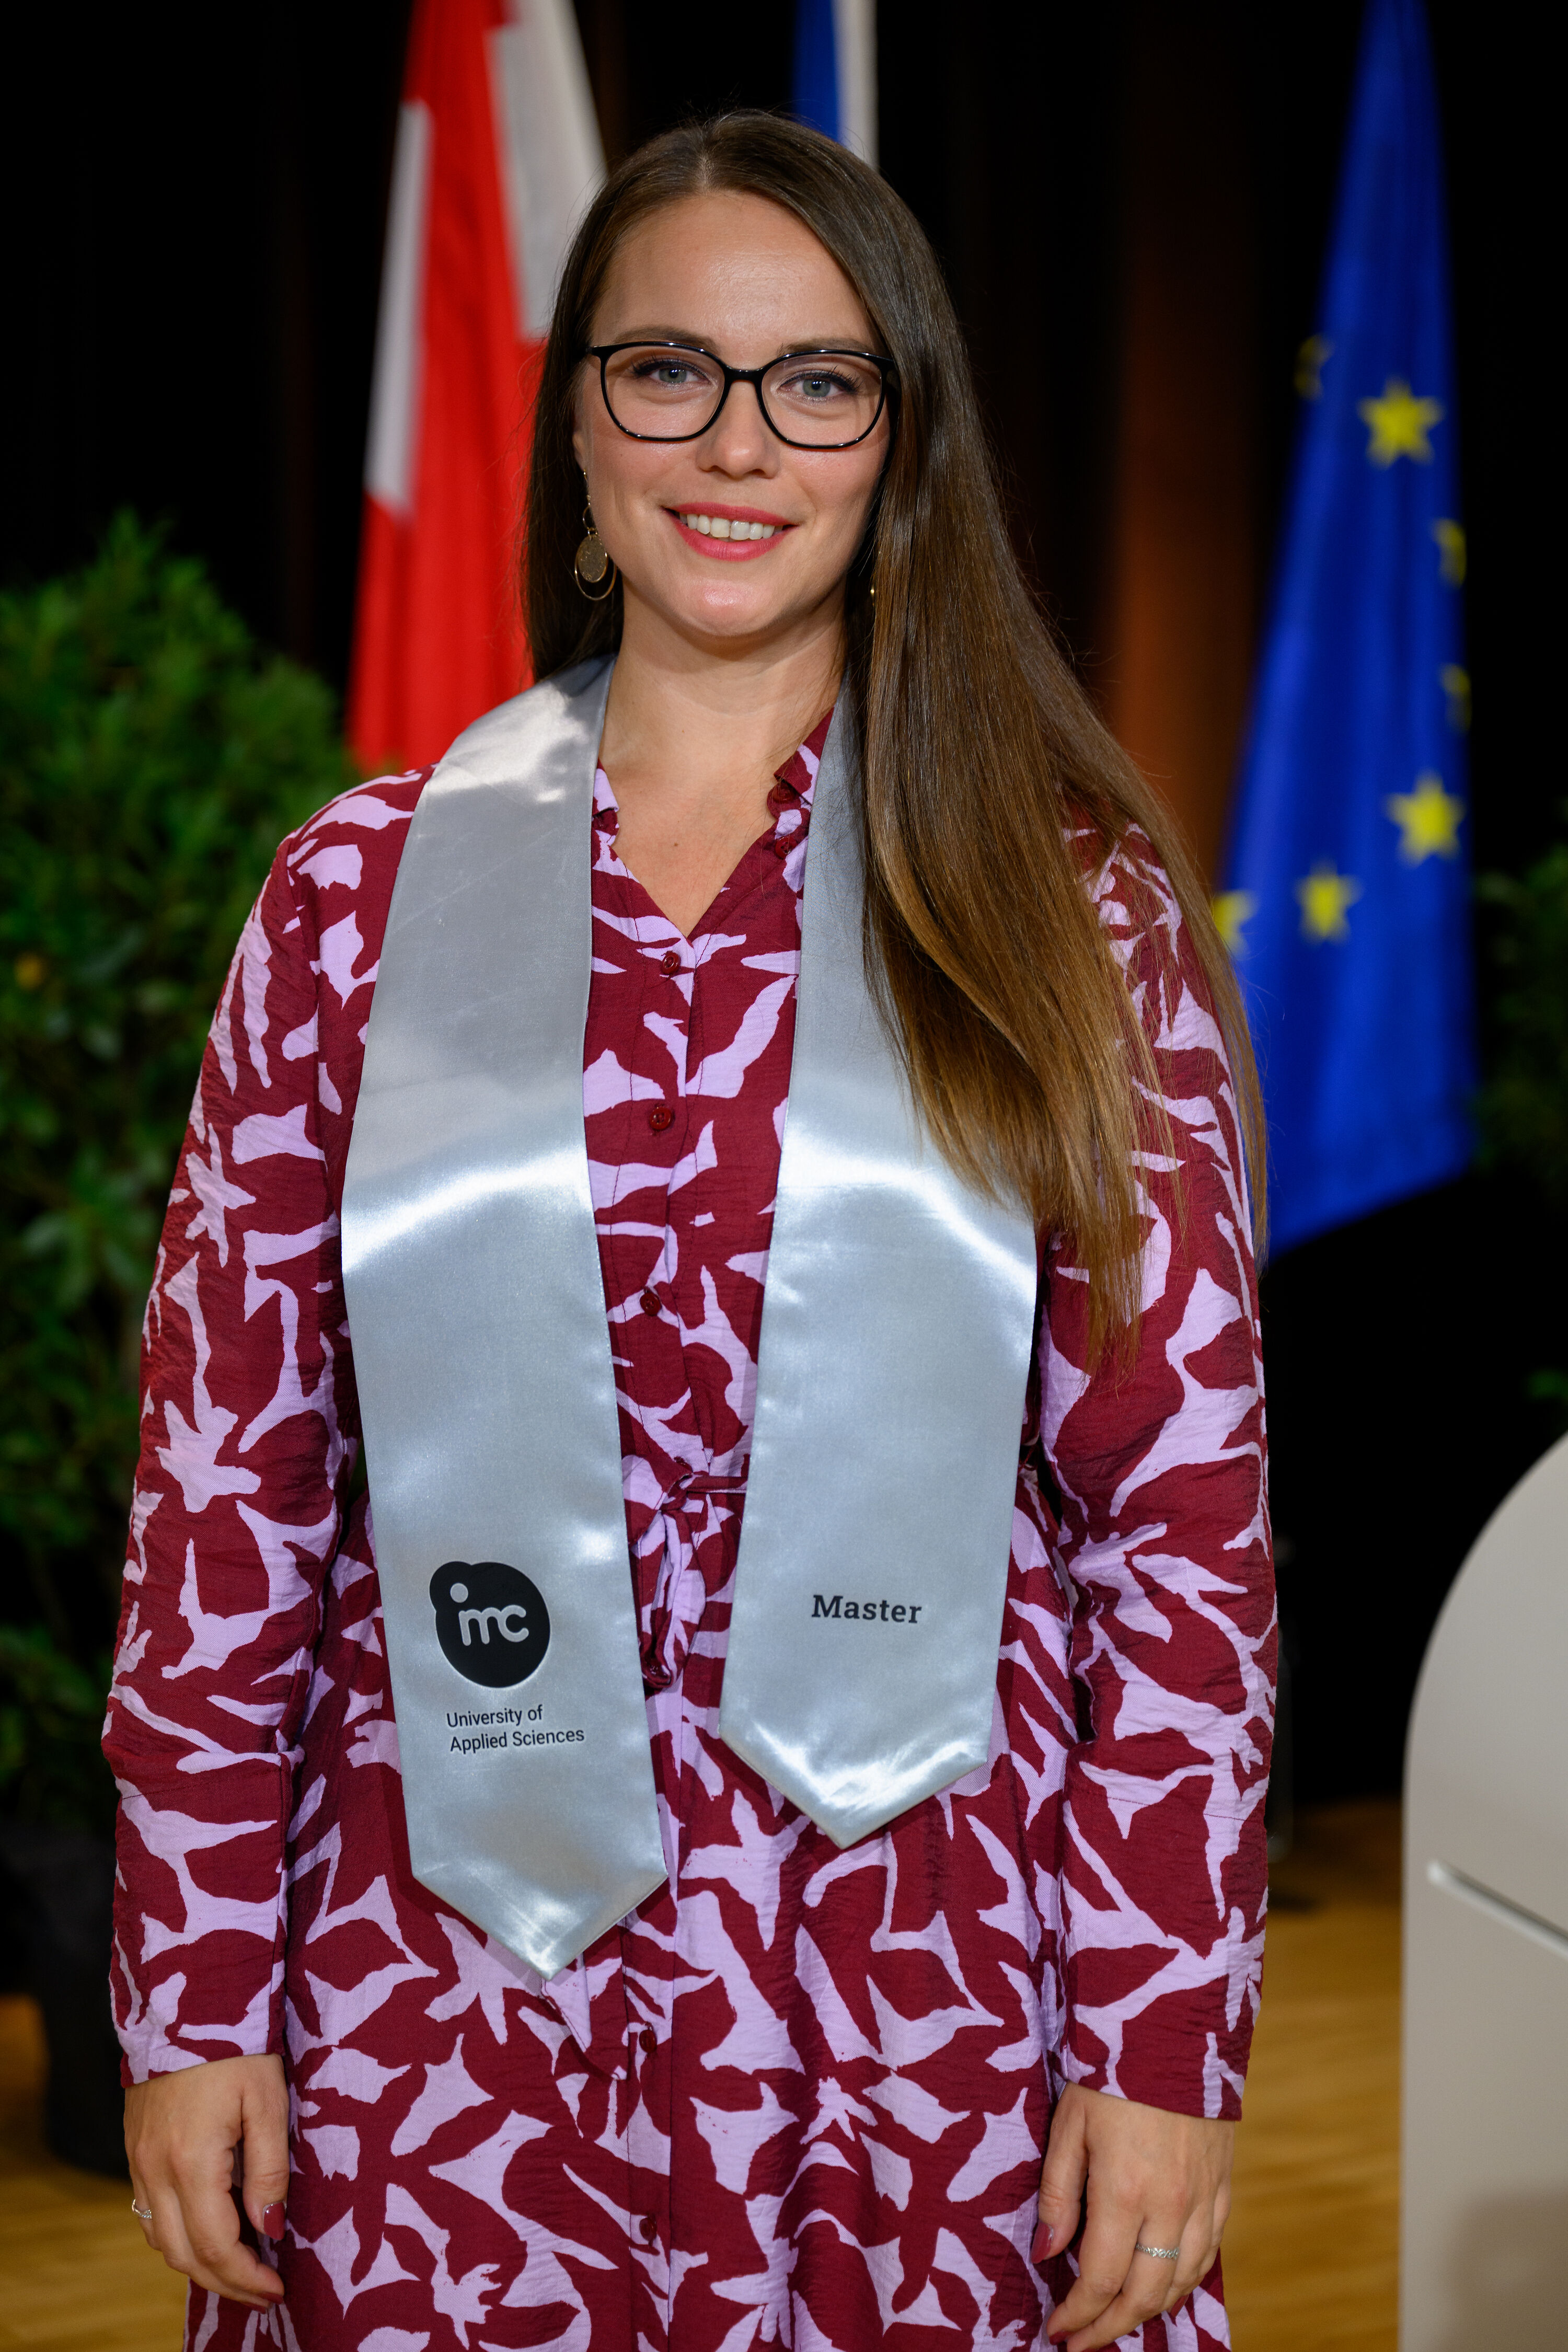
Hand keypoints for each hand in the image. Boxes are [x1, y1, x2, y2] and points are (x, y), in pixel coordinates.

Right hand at [125, 2054, 288, 2308]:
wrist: (188, 1998)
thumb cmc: (237, 2046)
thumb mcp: (268, 2103)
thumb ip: (269, 2171)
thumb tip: (269, 2230)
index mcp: (191, 2161)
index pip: (216, 2246)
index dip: (248, 2277)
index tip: (278, 2289)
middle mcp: (156, 2169)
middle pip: (184, 2255)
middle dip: (224, 2282)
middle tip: (263, 2291)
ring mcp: (139, 2160)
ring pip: (160, 2239)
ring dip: (198, 2262)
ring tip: (241, 2266)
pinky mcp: (135, 2148)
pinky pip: (149, 2212)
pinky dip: (177, 2234)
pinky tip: (208, 2229)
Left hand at [1036, 2082, 1232, 2348]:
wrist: (1175, 2028)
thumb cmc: (1112, 2072)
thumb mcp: (1069, 2124)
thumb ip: (1060, 2194)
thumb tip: (1047, 2253)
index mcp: (1125, 2192)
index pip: (1101, 2280)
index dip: (1078, 2314)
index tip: (1057, 2330)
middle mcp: (1171, 2206)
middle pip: (1145, 2296)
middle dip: (1110, 2328)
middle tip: (1082, 2342)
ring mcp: (1203, 2200)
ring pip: (1181, 2283)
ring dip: (1149, 2312)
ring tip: (1117, 2321)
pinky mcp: (1224, 2188)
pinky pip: (1208, 2254)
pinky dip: (1184, 2282)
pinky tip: (1163, 2287)